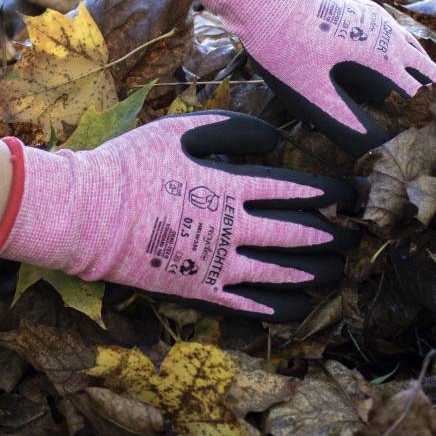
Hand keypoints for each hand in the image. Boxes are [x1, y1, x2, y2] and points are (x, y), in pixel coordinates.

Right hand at [0, 112, 355, 321]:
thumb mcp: (180, 130)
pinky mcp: (197, 292)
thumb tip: (274, 140)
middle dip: (329, 235)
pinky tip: (300, 306)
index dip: (326, 193)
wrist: (84, 214)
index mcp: (229, 187)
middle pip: (294, 234)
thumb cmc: (131, 165)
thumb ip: (231, 128)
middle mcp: (231, 229)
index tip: (348, 195)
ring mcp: (215, 265)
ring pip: (279, 273)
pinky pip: (247, 306)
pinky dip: (277, 307)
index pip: (293, 190)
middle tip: (352, 236)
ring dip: (314, 271)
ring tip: (338, 270)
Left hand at [170, 0, 435, 156]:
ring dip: (428, 72)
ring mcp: (373, 17)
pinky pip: (395, 33)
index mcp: (380, 55)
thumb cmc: (286, 43)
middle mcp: (385, 33)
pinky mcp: (359, 7)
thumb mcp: (312, 89)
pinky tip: (400, 53)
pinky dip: (408, 51)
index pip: (419, 93)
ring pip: (412, 47)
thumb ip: (343, 118)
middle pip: (426, 68)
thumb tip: (369, 146)